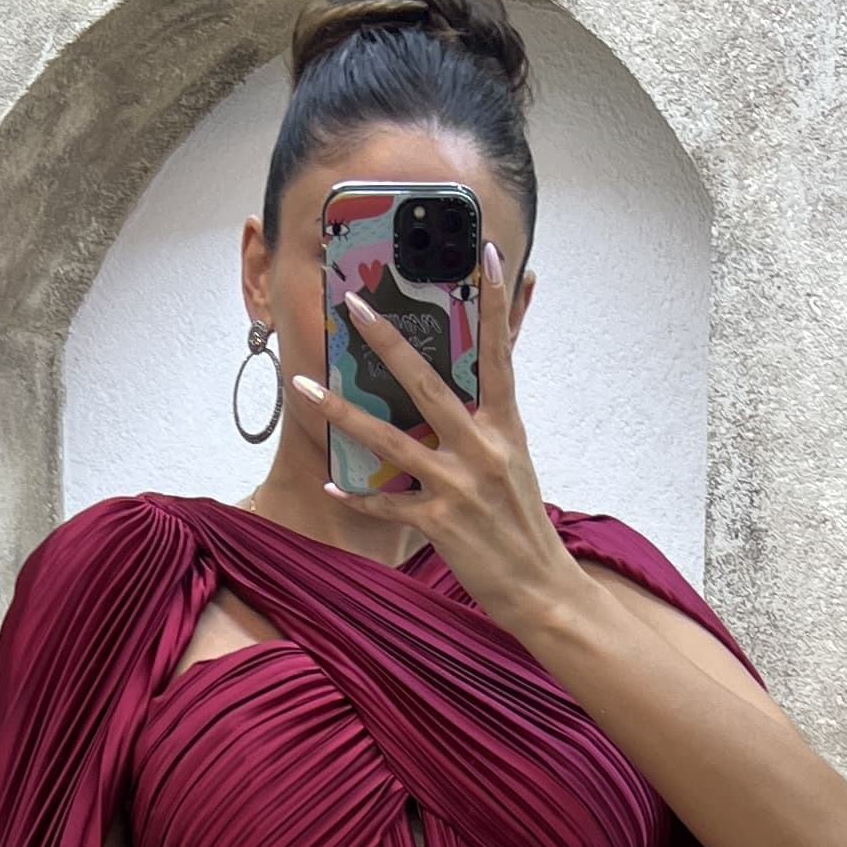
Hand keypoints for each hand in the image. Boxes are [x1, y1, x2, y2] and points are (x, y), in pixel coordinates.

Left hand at [291, 246, 574, 647]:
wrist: (543, 590)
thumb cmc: (524, 527)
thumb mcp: (517, 464)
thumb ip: (492, 424)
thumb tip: (474, 392)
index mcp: (506, 428)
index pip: (502, 354)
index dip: (497, 304)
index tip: (490, 255)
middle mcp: (482, 449)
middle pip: (426, 384)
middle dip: (385, 341)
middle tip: (352, 305)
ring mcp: (459, 486)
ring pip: (389, 440)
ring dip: (341, 412)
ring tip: (303, 385)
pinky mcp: (440, 523)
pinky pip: (388, 505)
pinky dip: (359, 497)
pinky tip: (332, 484)